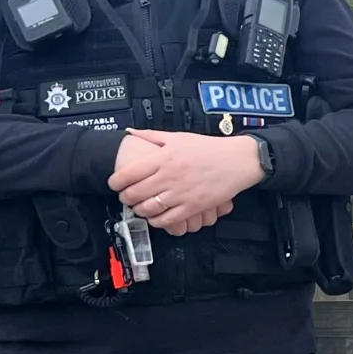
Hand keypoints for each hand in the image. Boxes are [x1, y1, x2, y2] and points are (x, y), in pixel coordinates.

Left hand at [110, 130, 263, 235]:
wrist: (238, 160)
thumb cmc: (210, 148)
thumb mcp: (179, 137)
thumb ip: (152, 135)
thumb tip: (131, 132)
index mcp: (163, 158)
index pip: (128, 174)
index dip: (116, 181)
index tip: (115, 183)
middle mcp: (169, 177)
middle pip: (134, 194)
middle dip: (125, 198)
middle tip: (126, 196)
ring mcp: (181, 194)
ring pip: (148, 209)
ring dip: (139, 210)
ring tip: (140, 206)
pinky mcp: (193, 207)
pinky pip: (167, 220)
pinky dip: (157, 221)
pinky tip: (156, 216)